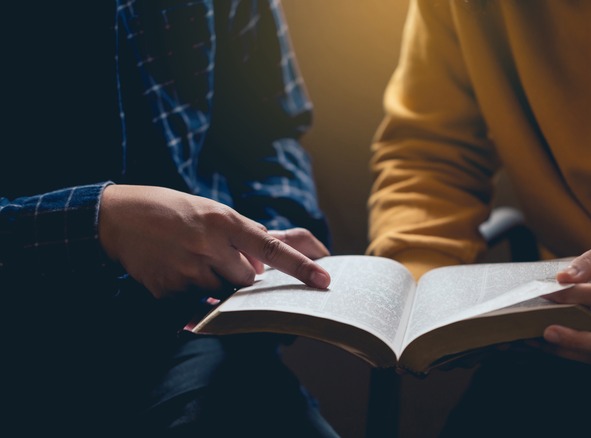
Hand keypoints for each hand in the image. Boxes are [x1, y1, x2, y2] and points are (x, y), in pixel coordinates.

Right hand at [98, 185, 330, 299]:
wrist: (117, 218)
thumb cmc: (172, 210)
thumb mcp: (211, 211)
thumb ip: (241, 235)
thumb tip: (265, 265)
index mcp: (224, 221)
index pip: (273, 248)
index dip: (301, 267)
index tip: (324, 280)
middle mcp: (209, 246)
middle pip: (249, 279)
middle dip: (242, 274)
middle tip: (217, 255)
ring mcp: (188, 271)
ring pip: (224, 292)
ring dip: (216, 281)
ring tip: (190, 257)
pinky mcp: (169, 291)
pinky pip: (196, 302)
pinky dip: (192, 290)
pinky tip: (174, 267)